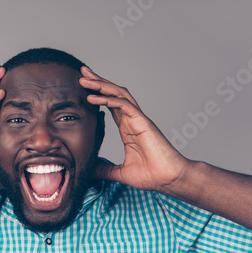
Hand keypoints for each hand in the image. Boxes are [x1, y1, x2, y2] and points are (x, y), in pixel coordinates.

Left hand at [79, 66, 188, 192]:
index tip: (83, 86)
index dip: (97, 93)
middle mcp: (132, 120)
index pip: (110, 104)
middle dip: (97, 81)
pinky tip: (93, 97)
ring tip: (84, 78)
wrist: (170, 180)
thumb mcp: (121, 173)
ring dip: (101, 85)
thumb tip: (90, 171)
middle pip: (113, 94)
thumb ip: (105, 170)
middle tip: (82, 72)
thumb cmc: (152, 175)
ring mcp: (138, 119)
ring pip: (118, 94)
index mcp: (127, 128)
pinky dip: (108, 99)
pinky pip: (124, 105)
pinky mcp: (143, 122)